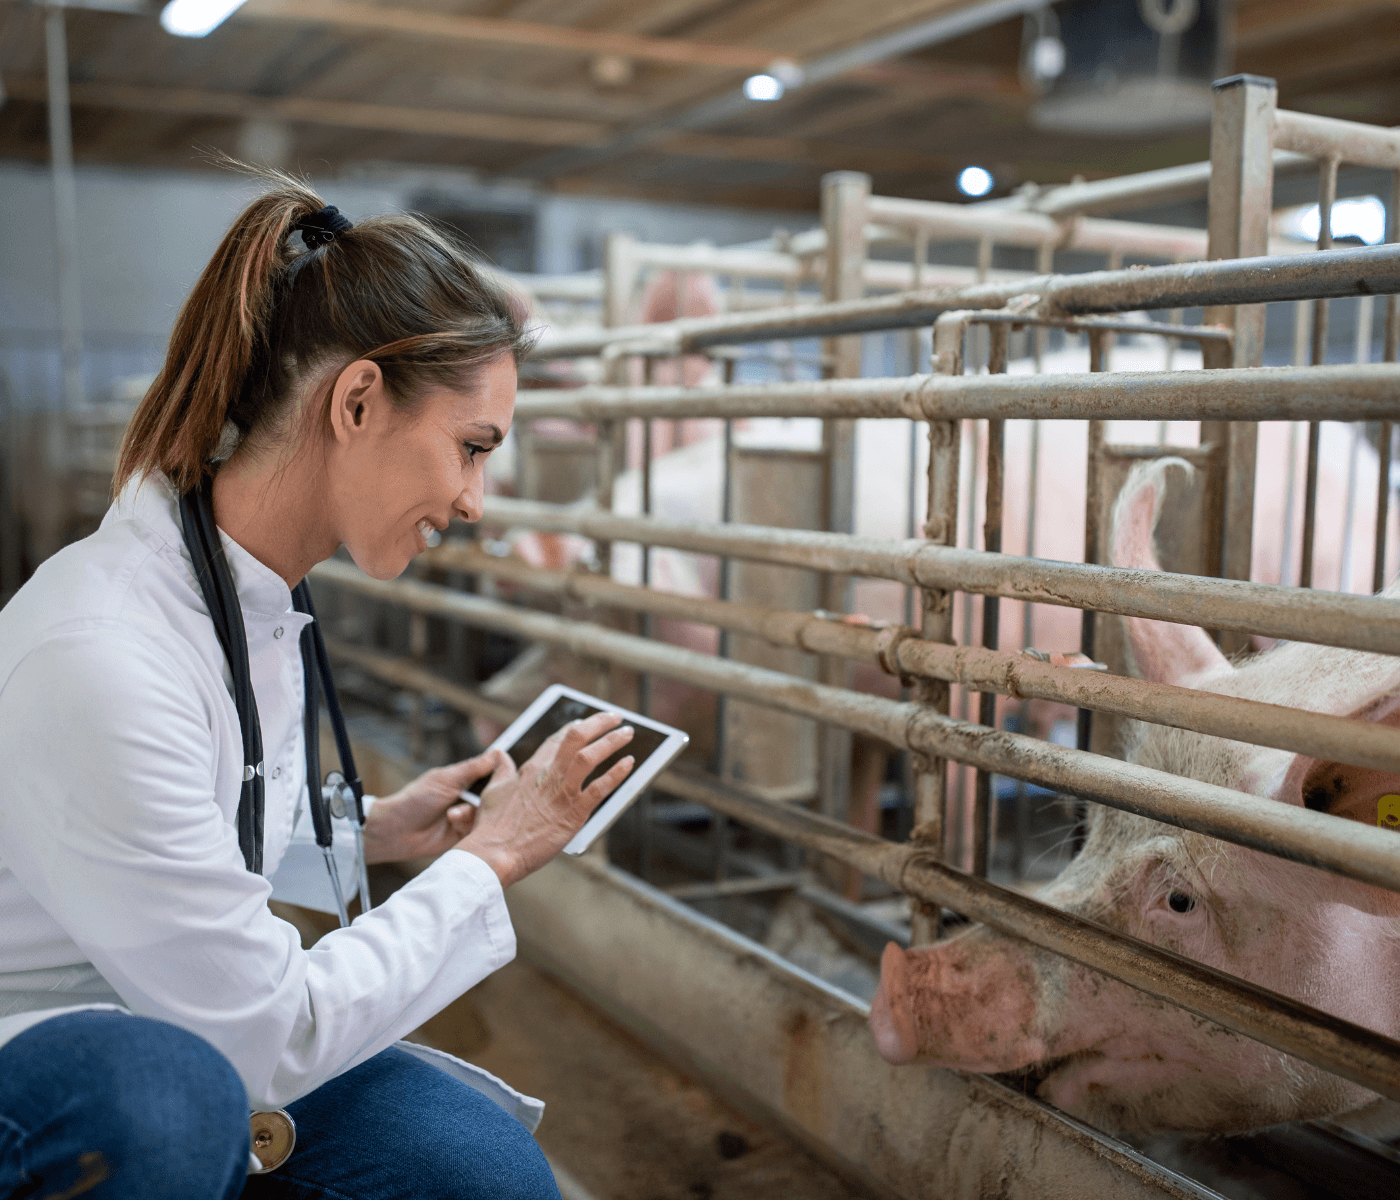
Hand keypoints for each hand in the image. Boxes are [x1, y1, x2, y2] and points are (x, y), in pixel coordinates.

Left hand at [362, 750, 507, 864]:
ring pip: (489, 812)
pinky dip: (468, 826)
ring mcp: (468, 815)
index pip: (493, 772)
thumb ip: (472, 768)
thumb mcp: (446, 780)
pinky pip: (480, 829)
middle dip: (487, 797)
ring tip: (452, 816)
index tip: (505, 778)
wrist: (397, 832)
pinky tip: (453, 825)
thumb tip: (499, 753)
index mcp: (465, 778)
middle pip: (496, 793)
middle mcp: (469, 796)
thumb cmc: (416, 800)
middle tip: (474, 799)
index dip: (501, 775)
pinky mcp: (466, 833)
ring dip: (471, 813)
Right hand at [457, 712, 635, 888]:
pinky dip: (617, 774)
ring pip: (590, 756)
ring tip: (627, 733)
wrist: (494, 853)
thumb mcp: (493, 790)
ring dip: (611, 742)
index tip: (586, 720)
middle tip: (615, 717)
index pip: (557, 739)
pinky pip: (600, 788)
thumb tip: (501, 755)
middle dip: (599, 723)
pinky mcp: (574, 813)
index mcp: (531, 769)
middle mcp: (548, 775)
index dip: (574, 727)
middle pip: (576, 737)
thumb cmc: (492, 827)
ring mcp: (562, 793)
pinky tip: (629, 764)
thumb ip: (501, 770)